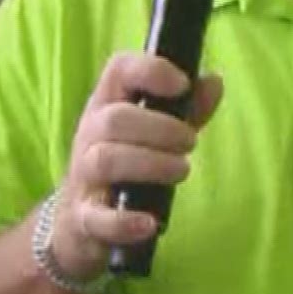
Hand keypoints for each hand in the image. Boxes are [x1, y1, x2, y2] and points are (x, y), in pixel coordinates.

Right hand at [50, 52, 222, 280]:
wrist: (78, 223)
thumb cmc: (126, 164)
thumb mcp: (155, 132)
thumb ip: (187, 109)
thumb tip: (214, 81)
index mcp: (108, 105)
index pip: (118, 71)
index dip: (150, 70)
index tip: (182, 84)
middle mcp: (91, 136)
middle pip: (115, 120)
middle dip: (161, 128)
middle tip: (191, 141)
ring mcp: (84, 177)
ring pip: (106, 161)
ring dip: (151, 164)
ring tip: (182, 170)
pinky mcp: (84, 218)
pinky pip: (97, 218)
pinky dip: (124, 222)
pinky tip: (150, 223)